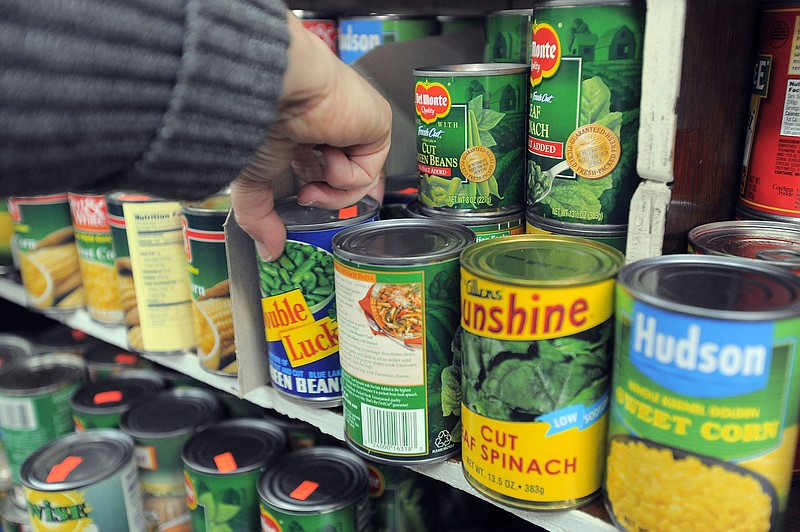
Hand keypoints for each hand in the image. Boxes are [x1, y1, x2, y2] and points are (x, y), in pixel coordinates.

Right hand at [231, 11, 391, 260]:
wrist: (275, 88)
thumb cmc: (256, 116)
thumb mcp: (251, 179)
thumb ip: (258, 218)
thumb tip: (268, 252)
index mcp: (303, 133)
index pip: (321, 175)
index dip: (317, 196)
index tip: (304, 205)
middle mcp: (332, 129)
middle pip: (343, 182)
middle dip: (325, 198)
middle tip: (306, 196)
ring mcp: (356, 128)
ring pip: (358, 183)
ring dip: (333, 191)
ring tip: (313, 181)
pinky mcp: (377, 126)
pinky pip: (368, 171)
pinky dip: (344, 173)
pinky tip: (327, 154)